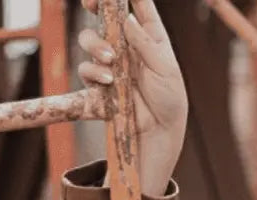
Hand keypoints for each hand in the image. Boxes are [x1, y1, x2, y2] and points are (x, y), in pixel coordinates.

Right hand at [77, 0, 186, 195]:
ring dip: (96, 46)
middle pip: (105, 16)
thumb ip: (146, 44)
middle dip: (95, 5)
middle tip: (91, 2)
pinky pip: (87, 69)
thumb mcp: (165, 68)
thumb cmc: (169, 96)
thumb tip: (128, 21)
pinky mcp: (99, 81)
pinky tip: (109, 80)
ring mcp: (111, 61)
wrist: (158, 129)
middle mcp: (127, 43)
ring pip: (90, 40)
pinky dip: (94, 72)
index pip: (137, 6)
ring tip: (110, 59)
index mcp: (149, 34)